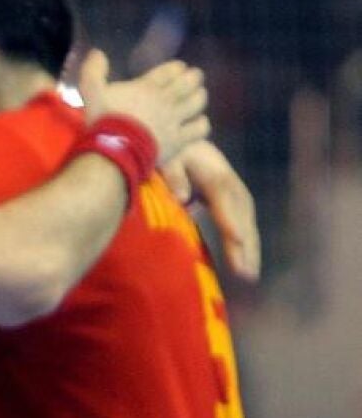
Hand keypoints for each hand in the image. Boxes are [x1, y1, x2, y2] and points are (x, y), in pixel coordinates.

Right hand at [79, 50, 209, 165]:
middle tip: (196, 76)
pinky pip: (199, 129)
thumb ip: (94, 71)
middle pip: (186, 84)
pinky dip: (202, 124)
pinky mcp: (179, 139)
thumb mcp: (91, 92)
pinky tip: (200, 123)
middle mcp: (164, 100)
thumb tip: (97, 52)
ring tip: (200, 95)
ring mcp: (174, 120)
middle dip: (193, 78)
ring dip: (200, 97)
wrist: (116, 150)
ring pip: (196, 103)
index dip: (177, 67)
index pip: (168, 72)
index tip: (181, 66)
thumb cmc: (103, 120)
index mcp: (146, 87)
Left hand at [165, 141, 260, 281]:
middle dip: (243, 243)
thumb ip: (174, 174)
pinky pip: (242, 225)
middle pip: (240, 215)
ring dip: (249, 249)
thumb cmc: (172, 151)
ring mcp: (236, 194)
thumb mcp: (168, 157)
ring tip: (249, 276)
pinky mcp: (234, 203)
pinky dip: (245, 244)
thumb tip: (182, 198)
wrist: (186, 141)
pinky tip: (245, 265)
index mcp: (214, 173)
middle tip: (243, 271)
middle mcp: (230, 184)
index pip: (223, 198)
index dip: (230, 218)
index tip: (237, 238)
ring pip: (246, 223)